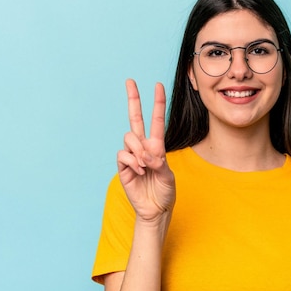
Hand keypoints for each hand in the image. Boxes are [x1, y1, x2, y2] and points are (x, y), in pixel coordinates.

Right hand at [117, 79, 174, 221]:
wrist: (155, 209)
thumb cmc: (165, 192)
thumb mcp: (168, 176)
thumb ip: (158, 163)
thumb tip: (145, 154)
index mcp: (157, 146)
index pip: (156, 120)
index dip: (157, 103)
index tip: (158, 85)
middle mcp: (143, 147)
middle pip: (135, 118)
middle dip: (133, 99)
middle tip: (130, 81)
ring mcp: (131, 156)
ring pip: (129, 138)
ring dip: (138, 150)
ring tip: (145, 165)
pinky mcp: (122, 167)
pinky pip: (123, 154)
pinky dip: (132, 161)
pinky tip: (139, 172)